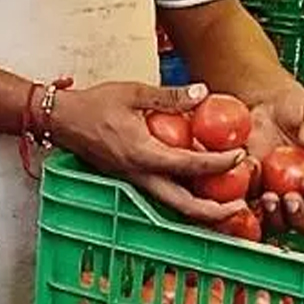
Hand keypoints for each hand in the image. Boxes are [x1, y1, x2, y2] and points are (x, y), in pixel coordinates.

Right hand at [50, 82, 248, 222]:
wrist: (62, 120)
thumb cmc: (93, 105)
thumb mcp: (133, 93)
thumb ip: (169, 95)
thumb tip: (203, 92)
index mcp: (141, 154)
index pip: (189, 165)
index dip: (219, 163)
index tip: (240, 156)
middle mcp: (138, 175)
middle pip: (182, 204)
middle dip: (213, 211)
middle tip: (241, 206)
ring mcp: (132, 181)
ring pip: (171, 206)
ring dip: (200, 210)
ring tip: (226, 207)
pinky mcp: (129, 180)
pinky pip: (161, 196)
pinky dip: (183, 199)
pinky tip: (197, 191)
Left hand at [244, 83, 303, 234]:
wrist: (263, 105)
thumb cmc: (295, 107)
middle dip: (299, 216)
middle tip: (288, 198)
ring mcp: (279, 193)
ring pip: (281, 223)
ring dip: (274, 216)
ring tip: (267, 196)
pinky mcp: (254, 193)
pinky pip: (250, 212)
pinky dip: (246, 209)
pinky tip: (244, 192)